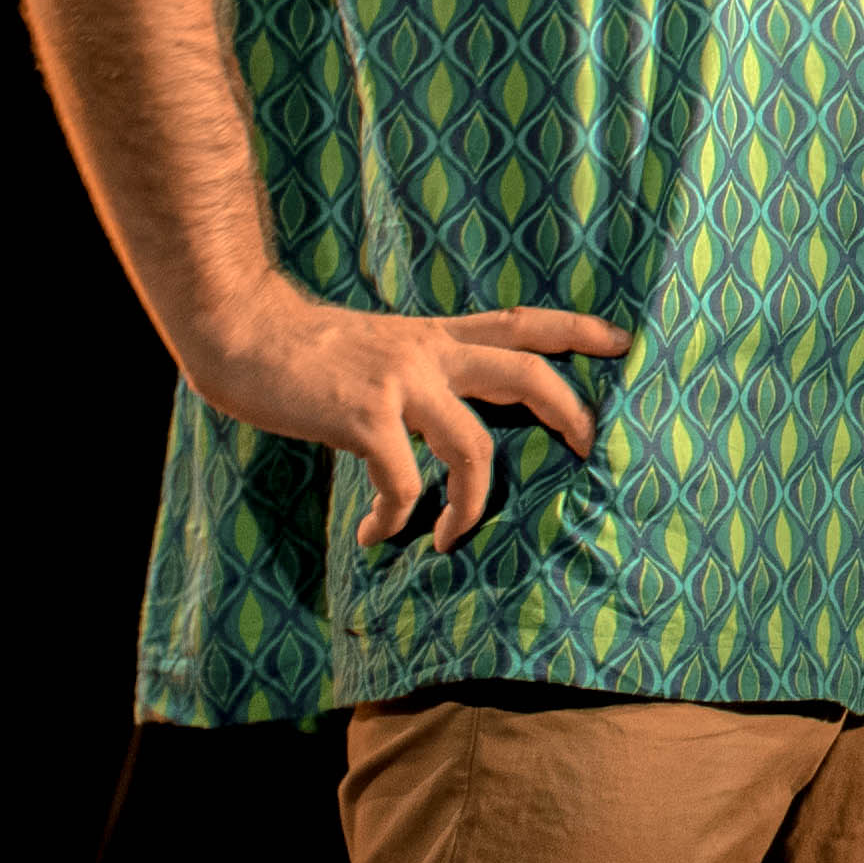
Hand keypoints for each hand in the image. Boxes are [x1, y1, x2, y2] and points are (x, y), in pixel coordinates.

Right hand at [182, 284, 630, 552]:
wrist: (239, 328)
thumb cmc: (301, 348)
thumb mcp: (378, 347)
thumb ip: (416, 371)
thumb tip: (437, 416)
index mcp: (435, 337)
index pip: (522, 323)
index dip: (578, 332)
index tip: (624, 342)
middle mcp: (428, 353)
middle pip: (526, 372)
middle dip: (570, 412)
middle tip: (589, 449)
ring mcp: (399, 382)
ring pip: (474, 445)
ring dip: (472, 504)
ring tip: (453, 539)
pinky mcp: (362, 416)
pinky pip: (404, 481)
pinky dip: (397, 517)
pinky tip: (377, 535)